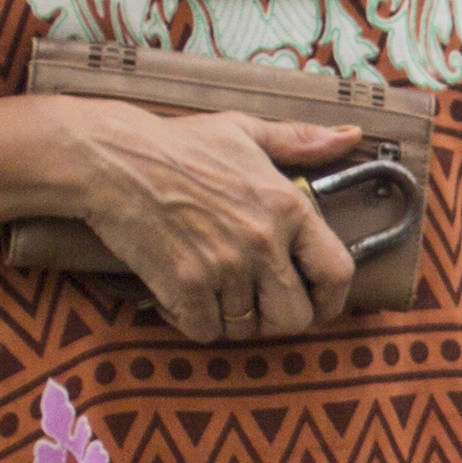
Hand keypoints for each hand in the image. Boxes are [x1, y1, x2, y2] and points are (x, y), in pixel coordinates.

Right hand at [64, 106, 362, 344]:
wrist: (112, 158)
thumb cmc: (179, 143)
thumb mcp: (246, 131)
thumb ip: (301, 140)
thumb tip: (349, 136)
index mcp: (288, 205)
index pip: (337, 272)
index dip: (332, 299)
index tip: (319, 303)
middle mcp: (262, 241)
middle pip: (294, 317)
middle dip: (278, 319)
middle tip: (259, 305)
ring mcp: (223, 267)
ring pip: (247, 329)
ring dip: (234, 321)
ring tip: (218, 295)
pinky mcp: (184, 285)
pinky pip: (205, 330)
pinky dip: (195, 321)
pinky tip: (185, 298)